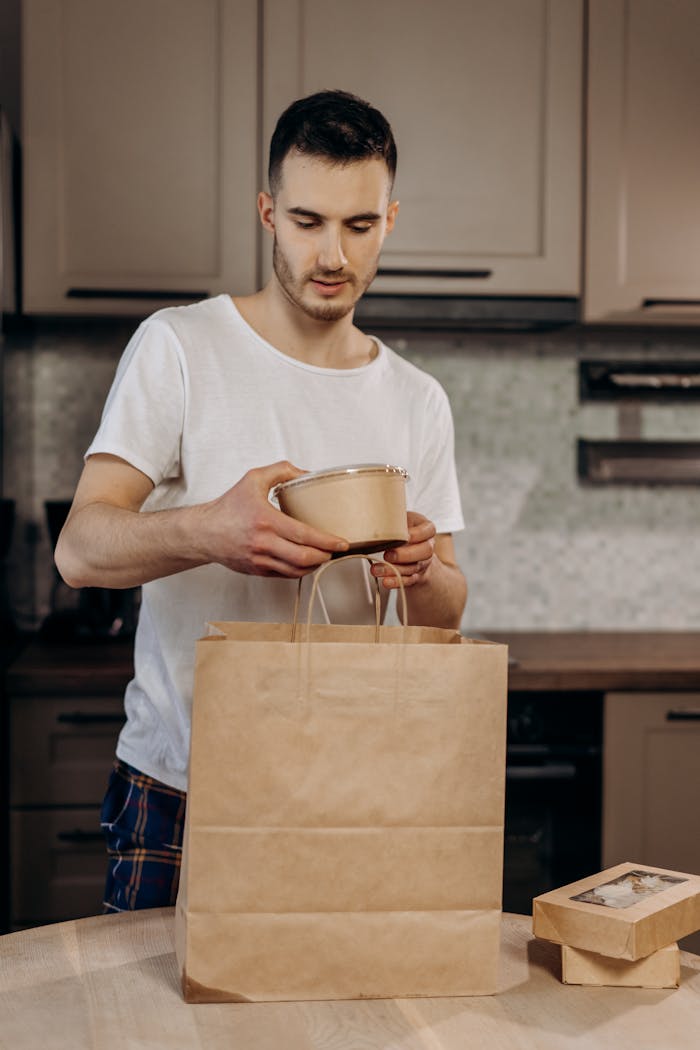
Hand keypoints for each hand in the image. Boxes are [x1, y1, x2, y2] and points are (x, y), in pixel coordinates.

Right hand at [198, 461, 348, 576]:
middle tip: (337, 549)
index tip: (342, 541)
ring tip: (325, 555)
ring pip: (296, 571)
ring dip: (315, 565)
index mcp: (265, 521)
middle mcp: (263, 543)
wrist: (204, 533)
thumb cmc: (228, 507)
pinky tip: (307, 562)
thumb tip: (307, 473)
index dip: (327, 541)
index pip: (304, 535)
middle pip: (303, 558)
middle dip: (326, 555)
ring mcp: (260, 560)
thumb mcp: (253, 479)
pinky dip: (300, 570)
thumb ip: (281, 471)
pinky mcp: (257, 570)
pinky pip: (285, 575)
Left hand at [370, 511, 436, 589]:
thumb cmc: (403, 529)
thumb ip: (394, 517)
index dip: (418, 534)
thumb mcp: (402, 519)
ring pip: (413, 568)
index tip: (405, 536)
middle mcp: (428, 546)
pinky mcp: (416, 575)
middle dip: (405, 555)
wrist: (411, 547)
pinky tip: (385, 581)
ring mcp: (423, 562)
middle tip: (387, 555)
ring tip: (376, 569)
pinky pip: (408, 581)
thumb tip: (374, 513)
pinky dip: (396, 582)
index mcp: (426, 529)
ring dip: (394, 570)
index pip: (429, 530)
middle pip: (425, 552)